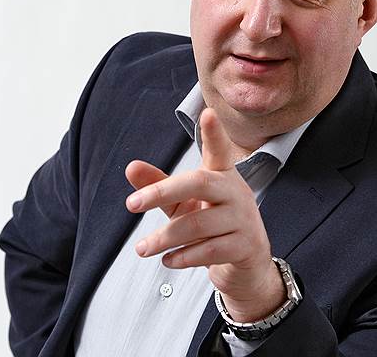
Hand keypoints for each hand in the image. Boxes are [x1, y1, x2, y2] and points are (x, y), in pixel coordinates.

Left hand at [124, 108, 285, 321]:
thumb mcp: (183, 204)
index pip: (218, 150)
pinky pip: (209, 250)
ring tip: (142, 248)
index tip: (207, 113)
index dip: (213, 133)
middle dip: (162, 192)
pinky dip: (183, 257)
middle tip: (131, 204)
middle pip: (199, 183)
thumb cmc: (211, 224)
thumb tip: (130, 167)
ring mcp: (242, 218)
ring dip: (164, 238)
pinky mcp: (244, 245)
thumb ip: (159, 186)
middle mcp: (235, 191)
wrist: (245, 262)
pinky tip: (167, 260)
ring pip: (198, 224)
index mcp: (221, 174)